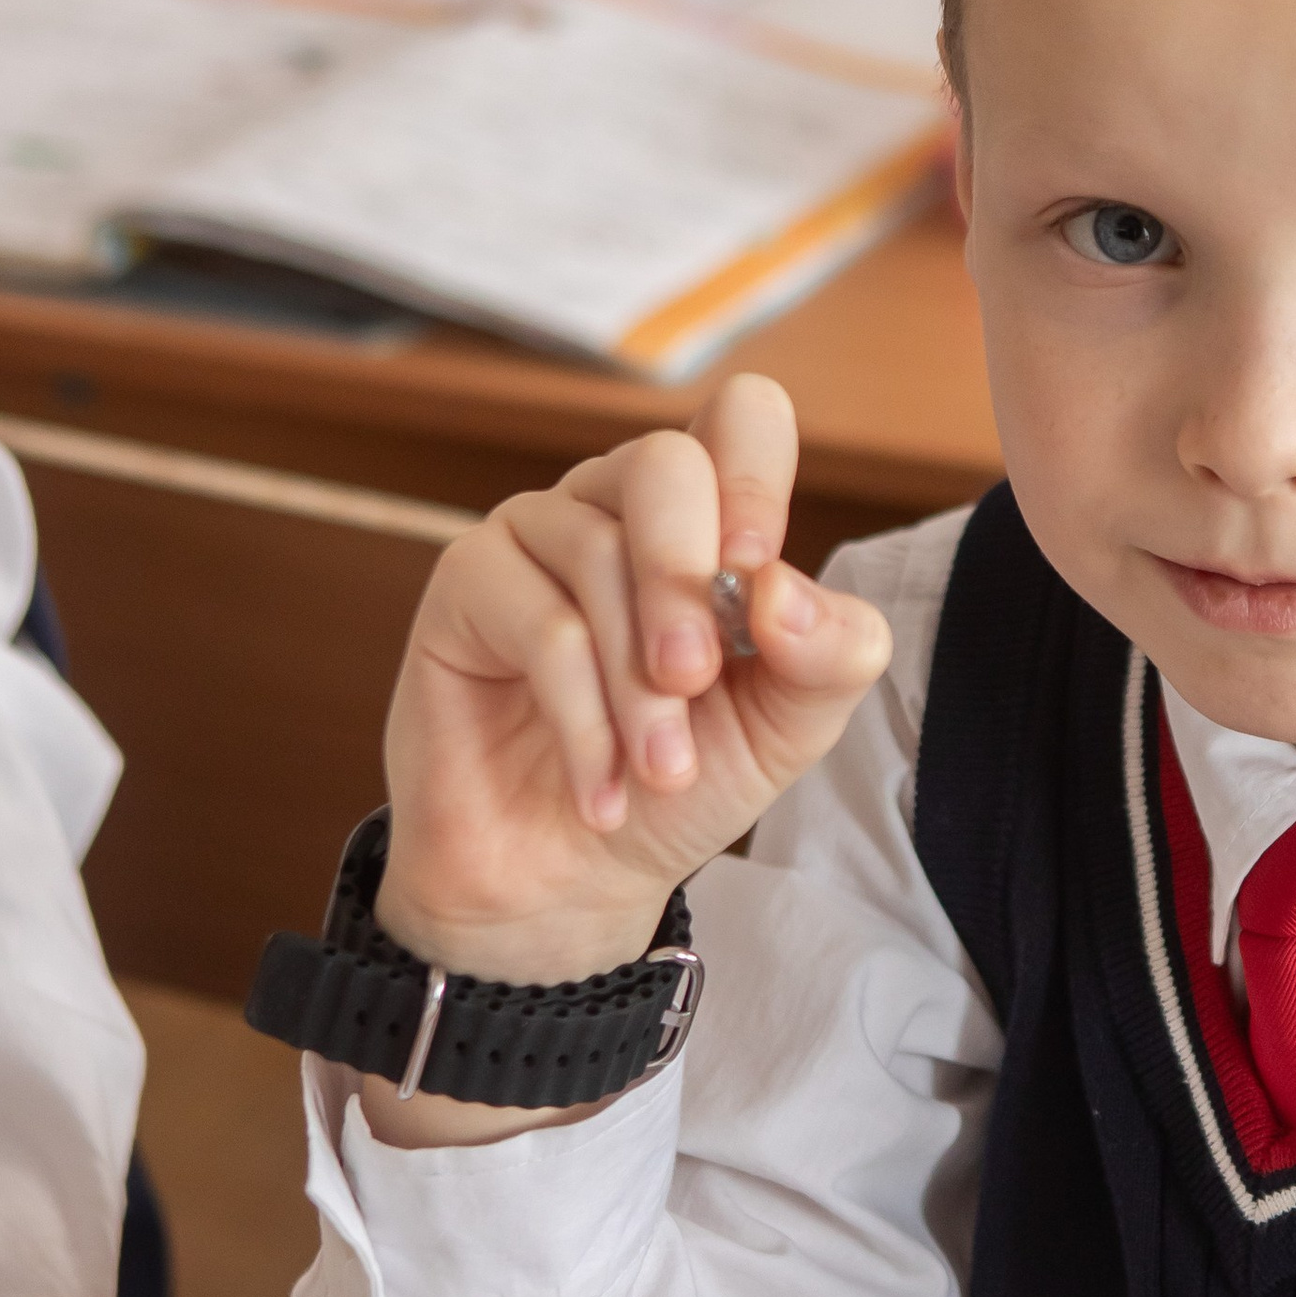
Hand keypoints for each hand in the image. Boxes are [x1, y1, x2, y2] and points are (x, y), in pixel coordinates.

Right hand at [362, 373, 890, 1146]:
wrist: (574, 877)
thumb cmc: (682, 781)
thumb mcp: (787, 728)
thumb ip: (828, 656)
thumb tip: (783, 592)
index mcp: (709, 514)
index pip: (741, 418)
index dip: (755, 476)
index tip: (754, 575)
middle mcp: (619, 503)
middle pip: (662, 464)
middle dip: (686, 578)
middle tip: (694, 679)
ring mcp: (536, 534)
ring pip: (597, 554)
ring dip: (638, 684)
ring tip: (657, 771)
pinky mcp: (467, 586)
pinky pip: (535, 622)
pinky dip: (582, 719)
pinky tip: (602, 792)